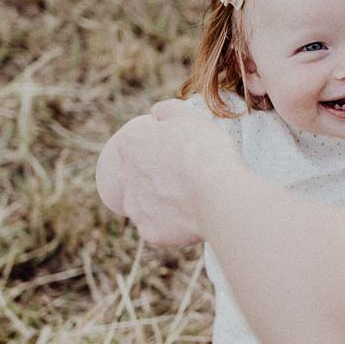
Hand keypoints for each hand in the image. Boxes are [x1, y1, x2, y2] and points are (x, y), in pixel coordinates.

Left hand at [96, 100, 241, 245]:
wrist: (219, 194)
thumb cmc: (206, 151)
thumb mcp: (190, 117)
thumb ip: (168, 110)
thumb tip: (156, 113)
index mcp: (130, 145)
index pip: (133, 144)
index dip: (153, 146)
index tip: (172, 151)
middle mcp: (125, 177)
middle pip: (137, 176)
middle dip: (154, 176)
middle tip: (183, 176)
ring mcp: (135, 208)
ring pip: (146, 205)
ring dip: (162, 202)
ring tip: (190, 199)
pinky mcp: (150, 233)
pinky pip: (159, 228)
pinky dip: (173, 225)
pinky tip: (191, 219)